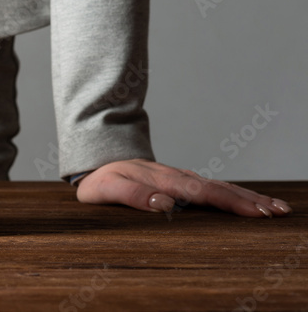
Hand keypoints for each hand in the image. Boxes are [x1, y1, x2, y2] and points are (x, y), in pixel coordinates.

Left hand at [75, 158, 293, 217]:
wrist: (97, 162)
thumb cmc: (101, 181)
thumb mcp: (107, 190)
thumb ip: (132, 196)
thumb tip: (164, 204)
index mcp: (162, 180)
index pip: (201, 193)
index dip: (228, 203)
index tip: (254, 213)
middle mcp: (177, 177)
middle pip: (218, 189)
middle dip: (249, 201)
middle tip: (278, 213)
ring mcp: (182, 178)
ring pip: (220, 186)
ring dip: (248, 197)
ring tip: (277, 208)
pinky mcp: (183, 181)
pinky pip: (214, 187)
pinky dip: (236, 194)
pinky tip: (252, 202)